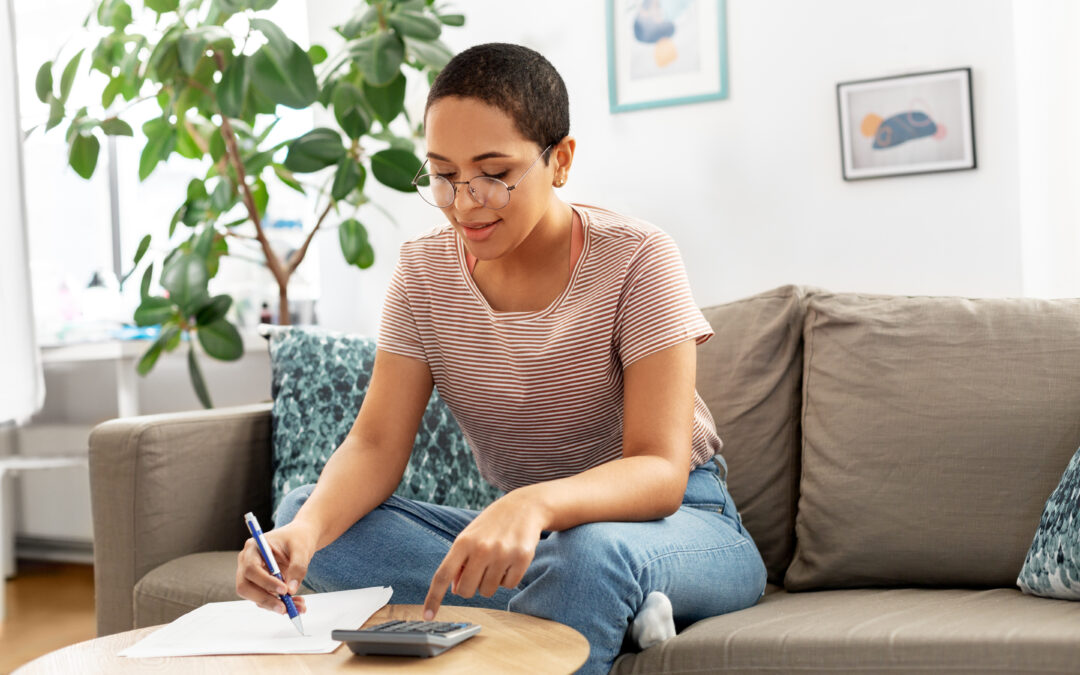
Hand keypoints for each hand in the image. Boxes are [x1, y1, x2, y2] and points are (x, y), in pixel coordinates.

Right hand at [236, 519, 318, 614]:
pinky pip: (265, 599)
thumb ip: (298, 567)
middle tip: (284, 608)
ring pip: (255, 597)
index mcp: (253, 547)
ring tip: (299, 606)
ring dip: (275, 605)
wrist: (300, 540)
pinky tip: (297, 604)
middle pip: (245, 586)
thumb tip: (291, 590)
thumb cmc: (298, 539)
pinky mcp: (259, 585)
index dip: (265, 582)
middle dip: (265, 599)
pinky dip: (280, 604)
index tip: (284, 590)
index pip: (251, 568)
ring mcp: (251, 576)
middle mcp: (247, 562)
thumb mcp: (301, 549)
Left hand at [423, 489, 547, 619]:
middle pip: (466, 591)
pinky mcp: (522, 558)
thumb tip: (454, 589)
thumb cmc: (491, 525)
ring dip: (490, 582)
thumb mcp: (470, 537)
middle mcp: (482, 549)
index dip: (434, 597)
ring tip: (496, 560)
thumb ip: (459, 561)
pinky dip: (508, 578)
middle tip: (478, 572)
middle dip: (470, 587)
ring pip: (488, 591)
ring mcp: (503, 554)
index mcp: (463, 542)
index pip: (443, 575)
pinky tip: (510, 560)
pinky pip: (509, 586)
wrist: (524, 507)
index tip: (428, 615)